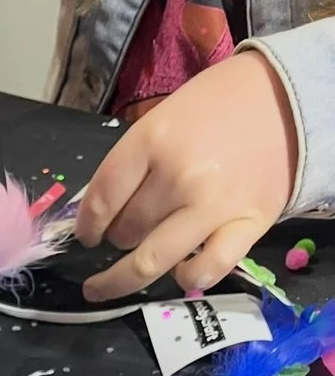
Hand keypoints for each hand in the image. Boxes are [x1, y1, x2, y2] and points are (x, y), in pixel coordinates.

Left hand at [76, 50, 297, 300]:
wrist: (290, 97)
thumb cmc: (220, 104)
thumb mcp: (165, 117)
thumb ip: (133, 162)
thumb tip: (96, 212)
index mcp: (154, 140)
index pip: (101, 199)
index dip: (86, 225)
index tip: (86, 235)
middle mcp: (180, 176)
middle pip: (124, 231)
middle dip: (114, 240)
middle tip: (120, 237)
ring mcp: (213, 206)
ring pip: (150, 261)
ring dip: (126, 275)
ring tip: (117, 279)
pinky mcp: (246, 226)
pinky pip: (206, 270)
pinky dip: (186, 276)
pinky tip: (179, 270)